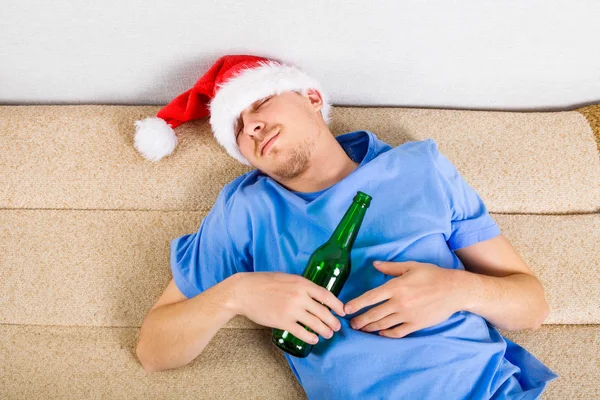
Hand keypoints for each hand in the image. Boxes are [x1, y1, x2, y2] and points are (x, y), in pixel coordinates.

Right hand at [232, 272, 345, 343]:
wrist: (244, 291)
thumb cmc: (263, 282)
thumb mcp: (287, 278)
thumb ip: (300, 285)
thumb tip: (313, 295)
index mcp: (302, 283)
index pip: (326, 295)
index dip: (337, 305)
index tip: (342, 311)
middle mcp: (300, 296)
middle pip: (323, 312)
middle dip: (332, 321)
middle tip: (336, 327)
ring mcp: (292, 310)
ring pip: (315, 323)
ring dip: (324, 331)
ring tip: (328, 334)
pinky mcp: (283, 321)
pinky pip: (301, 332)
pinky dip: (310, 337)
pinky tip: (314, 339)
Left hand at [344, 261, 462, 337]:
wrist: (454, 290)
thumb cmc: (432, 275)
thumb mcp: (411, 266)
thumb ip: (390, 267)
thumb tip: (374, 264)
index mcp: (396, 287)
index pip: (371, 297)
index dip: (356, 304)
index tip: (346, 309)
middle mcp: (399, 302)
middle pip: (374, 314)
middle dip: (360, 320)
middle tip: (351, 324)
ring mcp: (408, 315)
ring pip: (383, 324)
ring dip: (370, 328)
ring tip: (362, 329)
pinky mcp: (416, 324)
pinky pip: (398, 332)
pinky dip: (387, 334)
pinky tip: (380, 333)